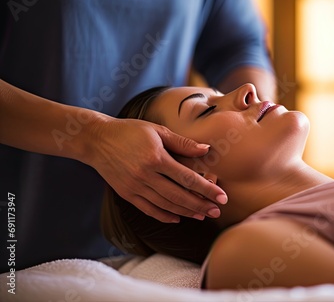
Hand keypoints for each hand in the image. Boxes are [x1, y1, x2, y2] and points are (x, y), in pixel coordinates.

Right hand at [86, 117, 226, 222]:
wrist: (96, 140)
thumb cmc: (130, 131)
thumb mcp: (157, 130)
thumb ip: (182, 143)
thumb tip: (206, 150)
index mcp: (156, 158)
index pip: (188, 178)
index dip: (207, 189)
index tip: (222, 197)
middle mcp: (145, 175)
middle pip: (179, 196)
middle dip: (200, 205)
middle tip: (217, 211)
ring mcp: (135, 187)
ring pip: (165, 205)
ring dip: (186, 212)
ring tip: (202, 215)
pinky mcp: (126, 194)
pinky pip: (148, 209)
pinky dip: (164, 216)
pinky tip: (178, 218)